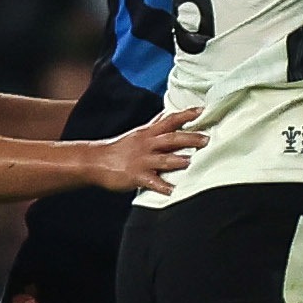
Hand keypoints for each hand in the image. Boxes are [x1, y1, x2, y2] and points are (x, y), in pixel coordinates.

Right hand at [92, 106, 206, 194]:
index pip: (170, 119)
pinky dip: (163, 187)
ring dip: (178, 160)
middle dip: (189, 138)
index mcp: (149, 133)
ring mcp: (142, 161)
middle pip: (171, 138)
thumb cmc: (120, 147)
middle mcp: (147, 144)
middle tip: (207, 139)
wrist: (95, 161)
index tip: (202, 110)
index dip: (186, 114)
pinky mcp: (136, 176)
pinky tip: (173, 191)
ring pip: (163, 159)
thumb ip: (155, 124)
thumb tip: (169, 112)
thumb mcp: (139, 132)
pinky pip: (152, 182)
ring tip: (192, 162)